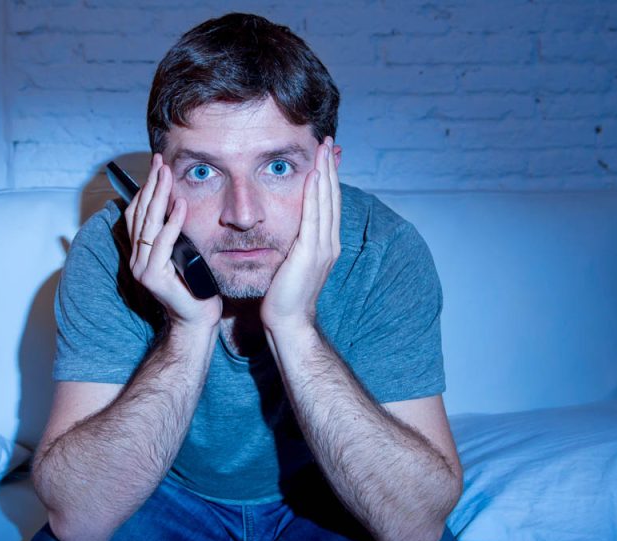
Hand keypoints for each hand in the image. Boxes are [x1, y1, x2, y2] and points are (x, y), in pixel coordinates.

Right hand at [125, 154, 222, 331]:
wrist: (197, 319)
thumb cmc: (195, 286)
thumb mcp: (184, 253)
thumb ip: (176, 235)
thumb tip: (179, 205)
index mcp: (141, 252)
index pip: (137, 213)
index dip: (145, 189)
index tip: (156, 167)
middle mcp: (136, 258)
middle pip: (140, 213)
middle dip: (150, 184)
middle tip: (159, 162)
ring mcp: (142, 268)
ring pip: (148, 224)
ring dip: (158, 196)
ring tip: (166, 174)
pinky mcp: (154, 276)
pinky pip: (163, 242)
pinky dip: (172, 222)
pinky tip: (179, 204)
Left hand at [261, 137, 340, 333]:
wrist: (288, 321)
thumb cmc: (284, 296)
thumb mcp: (291, 263)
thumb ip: (294, 244)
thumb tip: (287, 230)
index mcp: (326, 244)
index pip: (329, 204)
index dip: (329, 179)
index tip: (326, 156)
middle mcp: (330, 242)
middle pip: (332, 197)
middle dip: (330, 168)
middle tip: (329, 142)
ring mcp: (323, 247)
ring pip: (326, 202)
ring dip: (325, 173)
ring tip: (324, 149)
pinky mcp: (311, 252)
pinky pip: (314, 216)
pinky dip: (316, 194)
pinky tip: (314, 176)